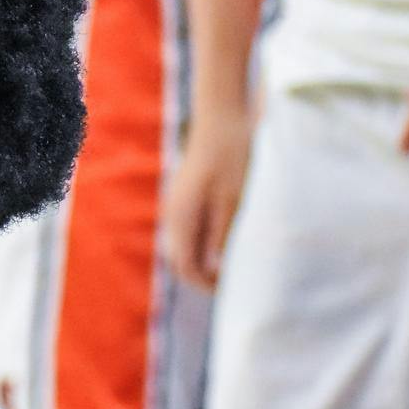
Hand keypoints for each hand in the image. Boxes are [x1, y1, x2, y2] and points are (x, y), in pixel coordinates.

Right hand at [160, 115, 252, 289]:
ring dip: (204, 259)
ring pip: (184, 246)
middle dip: (203, 276)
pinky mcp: (186, 197)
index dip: (207, 284)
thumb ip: (223, 234)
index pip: (186, 266)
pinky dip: (204, 243)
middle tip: (233, 283)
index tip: (233, 291)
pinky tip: (228, 239)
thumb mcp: (234, 197)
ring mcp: (177, 205)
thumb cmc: (233, 155)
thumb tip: (217, 267)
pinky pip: (189, 231)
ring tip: (233, 263)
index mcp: (182, 217)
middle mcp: (173, 214)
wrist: (221, 117)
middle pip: (180, 260)